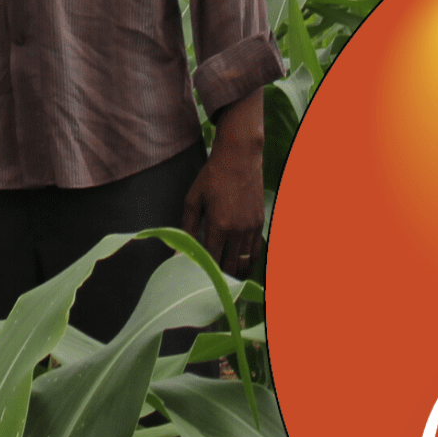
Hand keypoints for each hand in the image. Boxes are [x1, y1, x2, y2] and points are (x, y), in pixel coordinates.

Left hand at [182, 92, 264, 276]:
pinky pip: (255, 251)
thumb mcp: (193, 200)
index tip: (195, 277)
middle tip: (208, 279)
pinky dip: (247, 261)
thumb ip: (186, 228)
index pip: (211, 259)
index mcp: (219, 224)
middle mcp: (238, 230)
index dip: (203, 271)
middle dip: (218, 275)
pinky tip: (238, 263)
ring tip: (223, 275)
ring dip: (233, 270)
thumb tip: (177, 254)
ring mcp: (251, 227)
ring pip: (244, 262)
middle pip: (229, 266)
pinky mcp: (260, 223)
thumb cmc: (212, 176)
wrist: (240, 157)